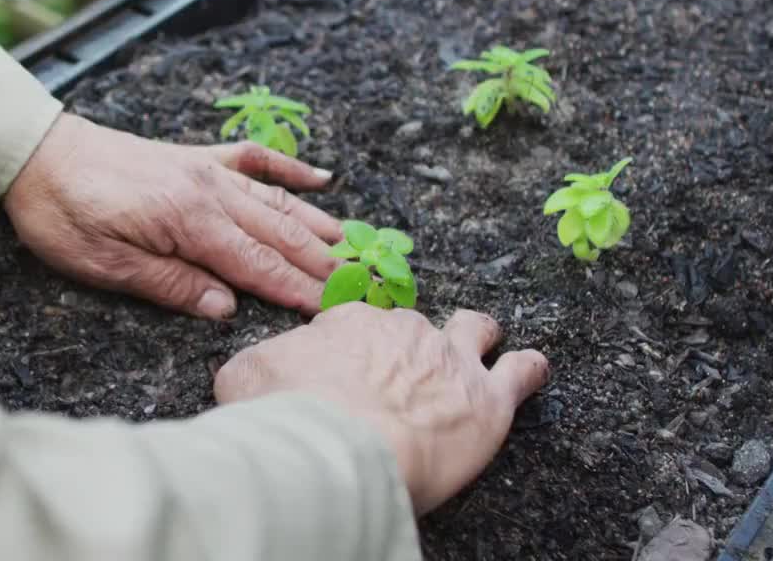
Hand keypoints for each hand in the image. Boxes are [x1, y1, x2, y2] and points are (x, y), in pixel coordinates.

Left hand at [3, 113, 342, 318]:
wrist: (36, 153)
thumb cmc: (63, 214)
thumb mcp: (106, 265)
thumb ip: (171, 284)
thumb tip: (226, 309)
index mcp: (189, 221)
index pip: (256, 265)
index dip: (295, 290)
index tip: (330, 310)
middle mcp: (208, 191)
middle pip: (276, 234)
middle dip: (318, 262)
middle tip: (358, 286)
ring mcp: (204, 170)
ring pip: (273, 201)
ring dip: (313, 224)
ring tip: (349, 244)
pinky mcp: (192, 158)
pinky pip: (251, 160)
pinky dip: (286, 170)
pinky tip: (316, 179)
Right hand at [213, 304, 549, 514]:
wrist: (336, 449)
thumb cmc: (288, 416)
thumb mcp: (242, 379)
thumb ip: (253, 368)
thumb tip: (253, 374)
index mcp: (348, 322)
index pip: (356, 326)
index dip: (353, 352)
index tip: (348, 374)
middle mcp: (403, 329)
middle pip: (413, 328)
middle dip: (408, 349)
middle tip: (397, 383)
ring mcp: (450, 359)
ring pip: (474, 330)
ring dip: (476, 339)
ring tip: (477, 350)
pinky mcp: (487, 399)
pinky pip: (522, 371)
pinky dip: (528, 370)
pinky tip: (531, 371)